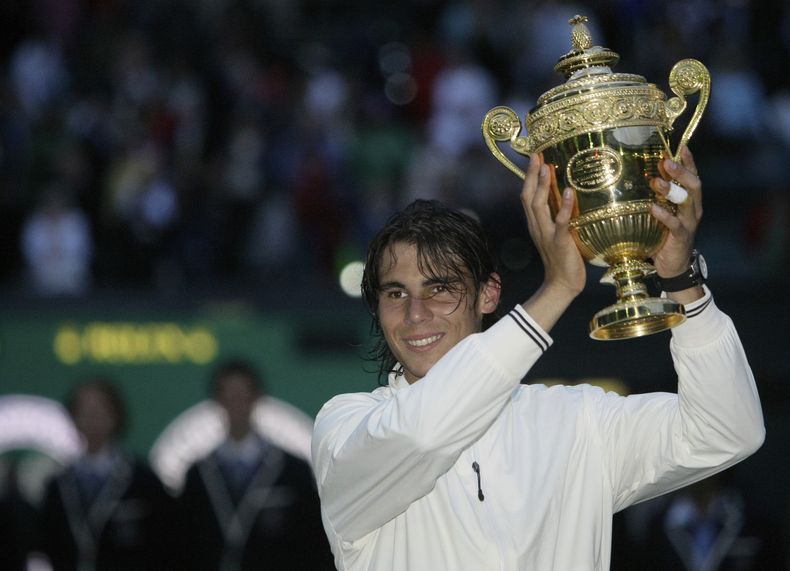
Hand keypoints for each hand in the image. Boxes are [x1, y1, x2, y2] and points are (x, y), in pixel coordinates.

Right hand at [521, 154, 585, 301]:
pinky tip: (569, 192)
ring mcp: (547, 234)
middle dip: (532, 175)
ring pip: (539, 206)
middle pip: (529, 197)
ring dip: (543, 186)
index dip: (530, 176)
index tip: (534, 157)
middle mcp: (537, 226)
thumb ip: (558, 216)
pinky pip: (560, 222)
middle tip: (536, 155)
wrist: (562, 284)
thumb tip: (568, 196)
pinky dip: (564, 207)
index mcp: (536, 224)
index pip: (528, 196)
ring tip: (547, 168)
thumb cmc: (564, 259)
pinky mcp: (560, 242)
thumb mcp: (557, 233)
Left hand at [649, 146, 701, 277]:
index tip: (681, 147)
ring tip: (657, 182)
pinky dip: (664, 216)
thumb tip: (637, 177)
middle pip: (694, 185)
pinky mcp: (682, 237)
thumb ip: (656, 197)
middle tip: (666, 162)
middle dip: (681, 171)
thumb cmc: (664, 234)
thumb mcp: (662, 211)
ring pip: (687, 202)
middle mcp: (693, 208)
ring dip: (672, 190)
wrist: (672, 264)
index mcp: (689, 200)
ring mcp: (689, 223)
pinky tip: (652, 208)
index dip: (689, 162)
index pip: (693, 176)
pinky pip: (676, 224)